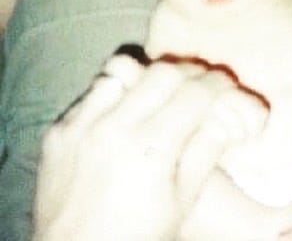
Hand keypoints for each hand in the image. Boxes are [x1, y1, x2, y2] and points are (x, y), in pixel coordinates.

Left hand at [33, 52, 266, 240]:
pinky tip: (127, 109)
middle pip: (162, 73)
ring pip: (125, 72)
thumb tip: (225, 115)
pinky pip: (95, 94)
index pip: (194, 94)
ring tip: (164, 91)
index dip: (217, 83)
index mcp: (150, 148)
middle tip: (201, 81)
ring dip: (151, 78)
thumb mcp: (183, 201)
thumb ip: (205, 150)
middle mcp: (113, 127)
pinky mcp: (60, 130)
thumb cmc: (138, 234)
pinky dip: (119, 93)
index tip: (227, 82)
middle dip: (190, 71)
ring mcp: (81, 125)